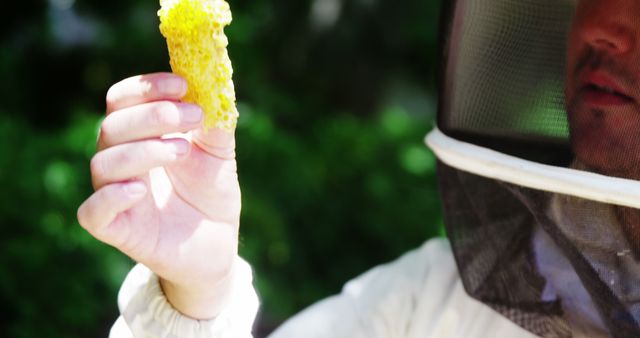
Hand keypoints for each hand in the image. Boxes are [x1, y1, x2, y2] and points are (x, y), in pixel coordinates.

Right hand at [77, 73, 239, 318]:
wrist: (218, 243)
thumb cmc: (211, 194)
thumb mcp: (220, 157)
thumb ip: (214, 128)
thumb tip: (214, 94)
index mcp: (140, 136)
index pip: (122, 100)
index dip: (146, 87)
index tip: (182, 84)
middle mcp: (121, 161)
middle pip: (112, 126)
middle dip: (153, 114)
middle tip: (192, 115)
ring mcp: (115, 195)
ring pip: (104, 163)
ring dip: (144, 150)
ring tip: (183, 151)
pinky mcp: (116, 230)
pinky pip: (93, 212)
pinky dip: (111, 197)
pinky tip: (140, 189)